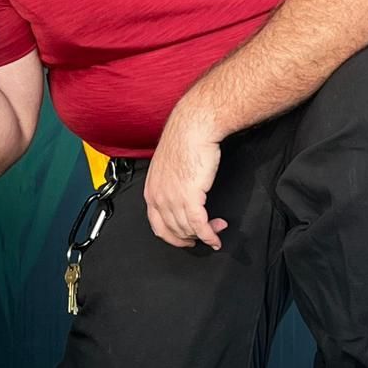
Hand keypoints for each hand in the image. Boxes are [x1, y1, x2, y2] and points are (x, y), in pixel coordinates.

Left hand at [144, 105, 227, 249]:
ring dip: (204, 234)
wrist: (193, 129)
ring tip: (216, 230)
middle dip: (191, 237)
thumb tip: (180, 196)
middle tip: (204, 235)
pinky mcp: (190, 198)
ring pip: (187, 229)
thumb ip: (169, 185)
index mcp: (151, 191)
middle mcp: (158, 198)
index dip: (173, 236)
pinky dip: (208, 235)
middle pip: (173, 231)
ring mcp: (172, 199)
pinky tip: (215, 238)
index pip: (157, 225)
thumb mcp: (168, 168)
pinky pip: (199, 225)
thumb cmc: (184, 142)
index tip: (185, 238)